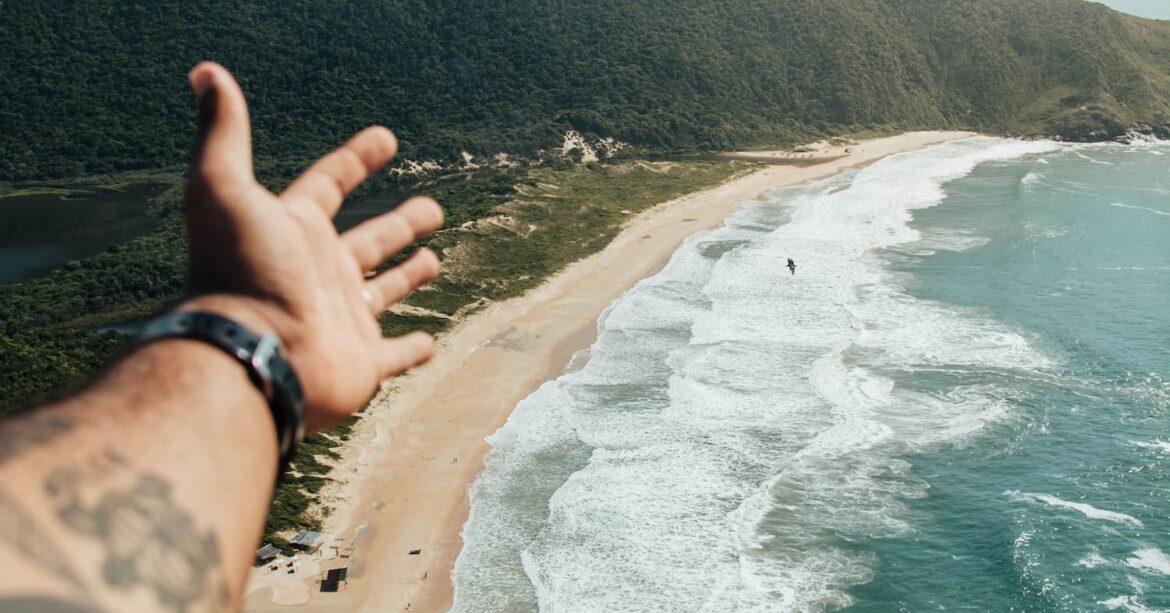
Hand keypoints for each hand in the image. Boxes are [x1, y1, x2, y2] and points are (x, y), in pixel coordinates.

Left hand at [180, 62, 443, 432]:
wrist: (253, 354)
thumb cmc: (240, 272)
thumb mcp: (223, 188)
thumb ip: (222, 133)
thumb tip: (206, 73)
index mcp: (294, 232)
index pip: (329, 185)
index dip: (355, 160)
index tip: (386, 138)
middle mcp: (318, 273)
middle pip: (367, 241)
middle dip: (399, 223)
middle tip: (432, 207)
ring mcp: (342, 318)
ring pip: (383, 292)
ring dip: (408, 277)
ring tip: (434, 260)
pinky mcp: (361, 362)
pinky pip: (394, 355)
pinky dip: (412, 351)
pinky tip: (430, 343)